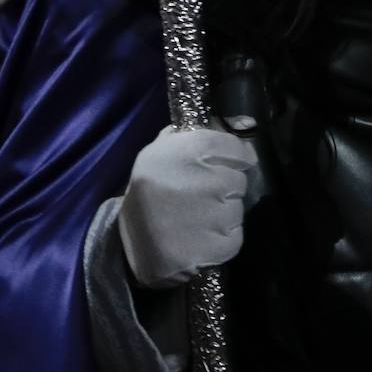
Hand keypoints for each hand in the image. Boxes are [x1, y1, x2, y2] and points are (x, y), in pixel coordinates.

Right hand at [117, 120, 256, 289]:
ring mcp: (207, 218)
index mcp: (185, 151)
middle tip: (206, 195)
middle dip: (228, 187)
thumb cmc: (151, 190)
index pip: (233, 146)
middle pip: (239, 180)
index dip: (239, 155)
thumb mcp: (161, 151)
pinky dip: (224, 239)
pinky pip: (235, 238)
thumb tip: (245, 122)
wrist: (126, 243)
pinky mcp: (210, 249)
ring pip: (237, 210)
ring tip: (200, 218)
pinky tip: (202, 238)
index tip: (237, 161)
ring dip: (225, 214)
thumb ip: (198, 134)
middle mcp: (200, 181)